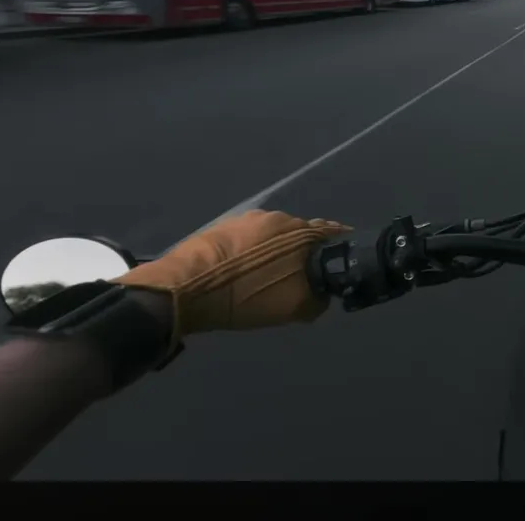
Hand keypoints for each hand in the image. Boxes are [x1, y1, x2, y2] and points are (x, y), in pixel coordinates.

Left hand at [114, 210, 349, 348]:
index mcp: (296, 230)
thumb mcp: (293, 307)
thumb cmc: (245, 296)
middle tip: (305, 277)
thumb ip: (318, 299)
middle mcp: (273, 217)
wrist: (183, 288)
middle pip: (300, 233)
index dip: (338, 248)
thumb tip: (324, 295)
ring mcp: (244, 220)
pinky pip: (249, 241)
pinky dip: (255, 255)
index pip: (329, 232)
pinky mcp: (220, 229)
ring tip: (273, 278)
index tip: (341, 262)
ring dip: (278, 253)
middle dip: (306, 252)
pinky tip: (247, 274)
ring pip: (273, 237)